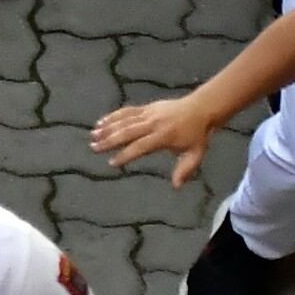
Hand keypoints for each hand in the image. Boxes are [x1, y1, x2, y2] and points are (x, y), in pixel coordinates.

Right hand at [90, 90, 220, 185]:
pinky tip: (101, 121)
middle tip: (94, 148)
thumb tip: (176, 186)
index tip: (112, 162)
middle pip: (127, 132)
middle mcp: (153, 124)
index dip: (125, 155)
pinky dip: (113, 116)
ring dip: (107, 128)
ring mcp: (148, 114)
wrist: (201, 108)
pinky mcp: (146, 107)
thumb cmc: (198, 135)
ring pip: (124, 121)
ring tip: (93, 135)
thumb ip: (185, 170)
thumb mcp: (196, 154)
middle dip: (109, 140)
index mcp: (163, 136)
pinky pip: (127, 111)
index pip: (140, 147)